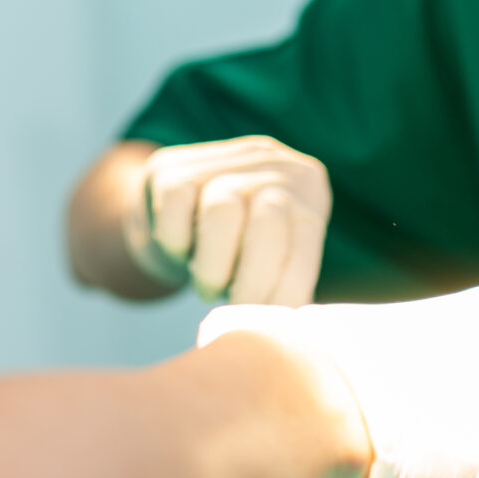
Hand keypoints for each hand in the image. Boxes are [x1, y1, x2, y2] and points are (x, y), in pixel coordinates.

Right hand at [126, 136, 330, 305]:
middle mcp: (269, 160)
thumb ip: (289, 281)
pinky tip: (182, 251)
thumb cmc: (237, 254)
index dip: (288, 286)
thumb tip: (295, 320)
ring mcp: (219, 158)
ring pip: (222, 210)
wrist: (176, 222)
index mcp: (306, 184)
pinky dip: (177, 241)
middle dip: (254, 278)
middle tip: (239, 308)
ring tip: (209, 287)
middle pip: (268, 219)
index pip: (304, 236)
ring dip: (213, 266)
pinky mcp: (171, 165)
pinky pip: (177, 202)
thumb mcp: (277, 259)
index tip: (271, 319)